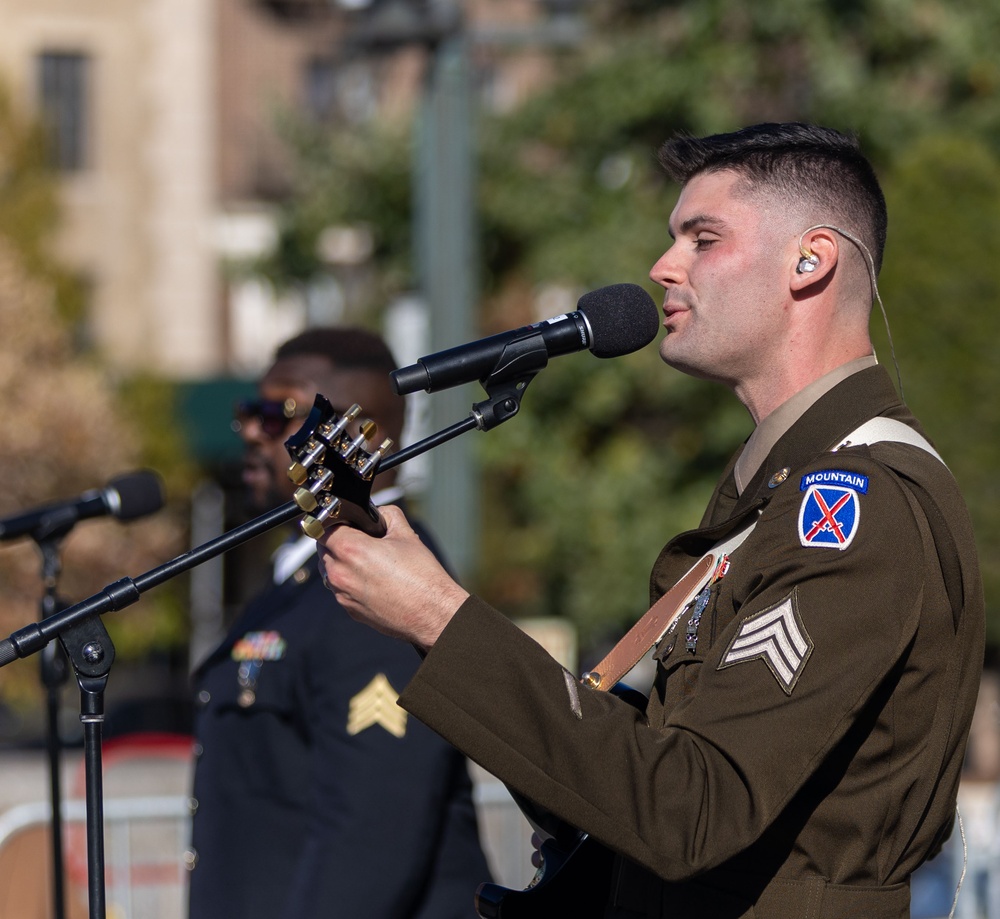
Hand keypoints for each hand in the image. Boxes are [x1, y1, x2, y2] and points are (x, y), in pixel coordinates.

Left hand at [316, 505, 469, 650]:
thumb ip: (387, 515)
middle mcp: (340, 574)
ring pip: (331, 570)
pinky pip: (341, 589)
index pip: (325, 528)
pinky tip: (375, 581)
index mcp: (351, 550)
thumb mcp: (406, 535)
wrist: (432, 613)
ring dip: (343, 563)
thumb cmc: (422, 577)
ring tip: (371, 563)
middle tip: (364, 541)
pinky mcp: (350, 611)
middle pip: (325, 549)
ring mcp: (343, 595)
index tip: (348, 523)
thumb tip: (377, 512)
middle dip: (340, 542)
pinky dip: (351, 582)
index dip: (337, 522)